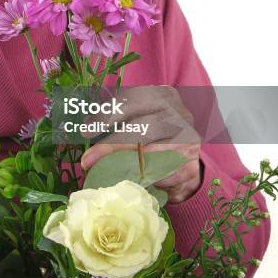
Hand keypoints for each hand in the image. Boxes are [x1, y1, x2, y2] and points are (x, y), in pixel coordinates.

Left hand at [80, 85, 201, 202]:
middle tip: (88, 159)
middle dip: (112, 144)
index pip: (134, 100)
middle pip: (143, 128)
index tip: (87, 131)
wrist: (184, 158)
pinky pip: (161, 175)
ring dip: (123, 165)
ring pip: (152, 154)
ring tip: (101, 171)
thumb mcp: (138, 118)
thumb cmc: (154, 133)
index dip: (108, 115)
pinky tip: (126, 181)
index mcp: (164, 95)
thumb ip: (116, 119)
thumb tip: (87, 127)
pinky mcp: (191, 165)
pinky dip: (141, 179)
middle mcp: (179, 114)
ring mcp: (189, 140)